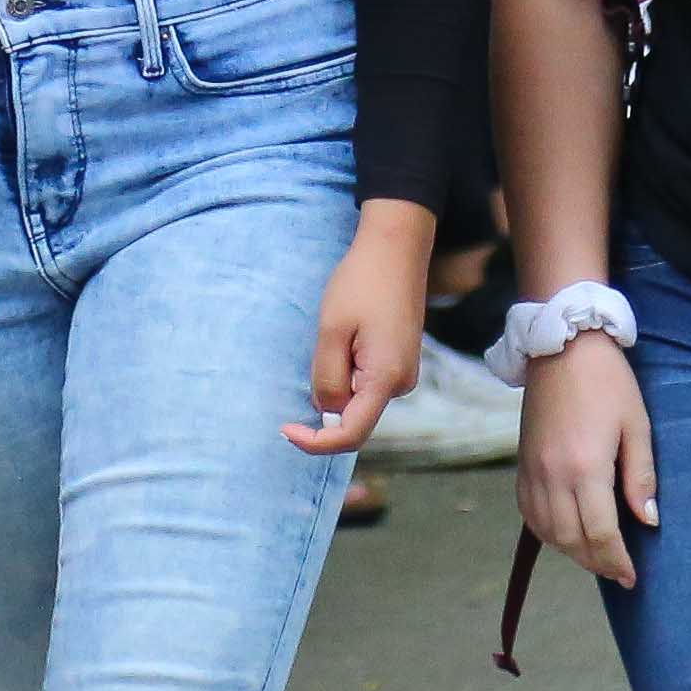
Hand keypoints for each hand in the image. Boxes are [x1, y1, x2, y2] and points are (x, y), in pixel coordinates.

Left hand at [291, 201, 436, 456]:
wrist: (396, 248)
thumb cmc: (361, 283)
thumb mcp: (331, 331)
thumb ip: (327, 379)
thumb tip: (327, 412)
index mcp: (386, 379)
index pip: (350, 434)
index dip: (315, 442)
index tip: (285, 429)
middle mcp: (402, 383)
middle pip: (354, 417)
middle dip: (326, 401)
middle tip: (316, 351)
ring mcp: (404, 373)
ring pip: (359, 399)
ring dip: (337, 380)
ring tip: (337, 332)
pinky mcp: (400, 361)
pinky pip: (367, 382)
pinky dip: (347, 371)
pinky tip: (347, 334)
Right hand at [516, 330, 661, 588]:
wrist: (561, 345)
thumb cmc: (607, 381)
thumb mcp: (636, 424)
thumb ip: (641, 476)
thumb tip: (649, 521)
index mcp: (586, 467)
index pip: (601, 533)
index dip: (617, 560)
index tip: (632, 576)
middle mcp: (553, 475)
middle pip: (572, 540)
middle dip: (597, 562)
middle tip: (618, 571)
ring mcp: (532, 470)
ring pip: (547, 532)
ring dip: (572, 552)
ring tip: (596, 556)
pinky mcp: (521, 463)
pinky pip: (529, 513)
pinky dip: (547, 533)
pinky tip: (566, 534)